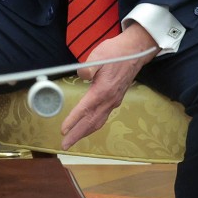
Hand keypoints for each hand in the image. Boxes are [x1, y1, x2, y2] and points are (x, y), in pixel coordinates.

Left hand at [60, 25, 158, 149]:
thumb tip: (81, 75)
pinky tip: (88, 126)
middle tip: (64, 145)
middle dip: (77, 134)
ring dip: (85, 132)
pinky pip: (103, 117)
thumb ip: (88, 68)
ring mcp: (113, 101)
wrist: (135, 52)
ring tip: (73, 140)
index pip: (85, 109)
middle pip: (91, 122)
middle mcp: (109, 99)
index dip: (73, 120)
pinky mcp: (115, 99)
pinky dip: (93, 125)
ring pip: (98, 121)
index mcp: (102, 90)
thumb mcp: (99, 56)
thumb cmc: (115, 53)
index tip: (63, 130)